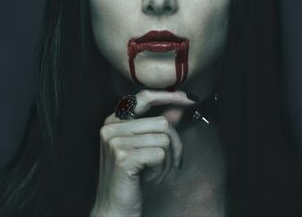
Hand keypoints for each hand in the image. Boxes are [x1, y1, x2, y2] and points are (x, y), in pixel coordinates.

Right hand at [90, 90, 194, 216]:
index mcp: (113, 121)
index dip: (169, 95)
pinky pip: (161, 153)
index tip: (190, 98)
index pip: (144, 97)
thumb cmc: (132, 179)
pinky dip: (161, 168)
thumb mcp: (147, 148)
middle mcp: (111, 127)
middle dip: (174, 145)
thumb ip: (159, 125)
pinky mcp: (123, 157)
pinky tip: (148, 178)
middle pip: (162, 123)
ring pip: (164, 138)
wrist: (115, 210)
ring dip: (167, 160)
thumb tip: (178, 105)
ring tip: (153, 173)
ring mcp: (115, 141)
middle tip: (168, 164)